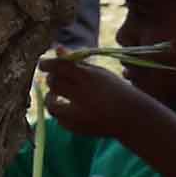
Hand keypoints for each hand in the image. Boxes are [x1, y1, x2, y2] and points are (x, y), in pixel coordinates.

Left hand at [38, 51, 161, 139]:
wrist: (131, 118)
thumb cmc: (115, 90)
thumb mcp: (98, 72)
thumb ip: (77, 61)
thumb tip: (57, 48)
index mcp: (89, 77)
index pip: (59, 66)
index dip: (47, 64)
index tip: (43, 64)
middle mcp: (82, 95)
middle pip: (54, 83)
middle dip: (51, 80)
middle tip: (54, 79)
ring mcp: (79, 114)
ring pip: (51, 104)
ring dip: (50, 98)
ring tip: (56, 96)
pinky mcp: (78, 128)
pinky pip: (59, 120)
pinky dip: (60, 113)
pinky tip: (68, 109)